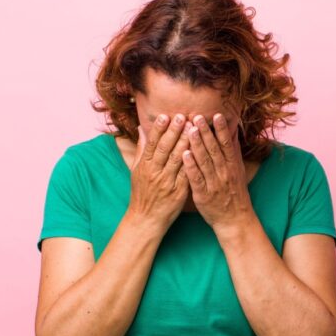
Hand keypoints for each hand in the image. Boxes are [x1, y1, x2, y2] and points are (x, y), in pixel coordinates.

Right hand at [127, 114, 191, 231]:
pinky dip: (192, 162)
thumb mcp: (136, 171)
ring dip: (185, 142)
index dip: (158, 129)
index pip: (152, 144)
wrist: (146, 219)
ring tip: (193, 128)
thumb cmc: (142, 193)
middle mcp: (154, 172)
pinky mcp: (178, 192)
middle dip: (174, 132)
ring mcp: (166, 182)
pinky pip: (187, 174)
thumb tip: (141, 129)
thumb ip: (141, 150)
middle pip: (165, 149)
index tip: (165, 115)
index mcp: (145, 166)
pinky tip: (199, 151)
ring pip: (177, 159)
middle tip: (182, 116)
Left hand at [182, 112, 253, 230]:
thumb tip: (234, 132)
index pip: (226, 145)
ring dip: (197, 145)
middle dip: (206, 133)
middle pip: (214, 150)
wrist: (235, 219)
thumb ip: (234, 152)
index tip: (216, 115)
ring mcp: (214, 184)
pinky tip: (185, 155)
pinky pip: (196, 178)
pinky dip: (191, 166)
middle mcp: (224, 173)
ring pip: (205, 162)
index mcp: (232, 166)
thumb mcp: (239, 171)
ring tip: (190, 130)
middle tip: (197, 117)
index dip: (221, 130)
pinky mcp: (203, 195)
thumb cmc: (235, 193)